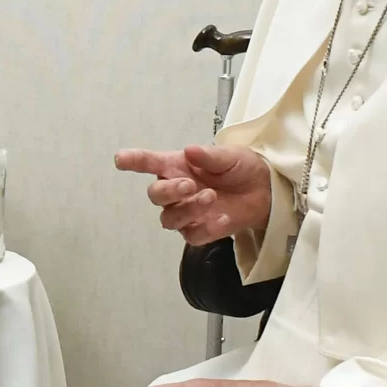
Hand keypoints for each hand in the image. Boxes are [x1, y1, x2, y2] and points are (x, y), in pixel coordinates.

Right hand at [114, 144, 272, 243]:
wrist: (265, 191)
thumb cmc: (242, 168)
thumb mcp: (230, 156)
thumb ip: (209, 156)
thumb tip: (190, 151)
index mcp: (178, 167)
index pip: (149, 163)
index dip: (134, 161)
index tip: (120, 159)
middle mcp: (176, 191)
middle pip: (155, 195)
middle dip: (168, 191)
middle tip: (190, 185)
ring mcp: (187, 214)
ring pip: (169, 219)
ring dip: (187, 209)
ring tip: (211, 198)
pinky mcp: (200, 231)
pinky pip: (192, 236)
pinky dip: (206, 227)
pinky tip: (223, 218)